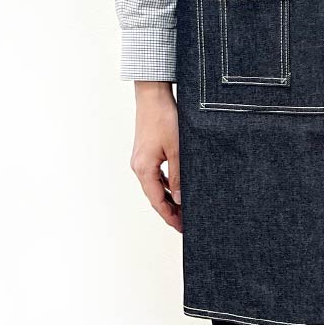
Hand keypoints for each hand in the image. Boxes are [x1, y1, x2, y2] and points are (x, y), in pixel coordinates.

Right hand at [130, 81, 181, 232]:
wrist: (152, 96)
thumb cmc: (164, 118)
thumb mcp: (177, 150)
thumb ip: (179, 176)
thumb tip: (182, 199)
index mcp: (144, 169)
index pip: (157, 201)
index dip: (170, 216)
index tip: (181, 228)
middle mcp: (139, 166)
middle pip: (154, 196)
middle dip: (169, 211)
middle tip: (185, 223)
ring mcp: (140, 160)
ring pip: (155, 186)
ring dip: (168, 198)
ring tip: (183, 209)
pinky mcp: (145, 153)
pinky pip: (155, 175)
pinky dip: (165, 185)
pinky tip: (177, 189)